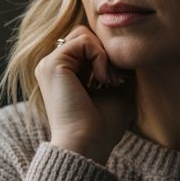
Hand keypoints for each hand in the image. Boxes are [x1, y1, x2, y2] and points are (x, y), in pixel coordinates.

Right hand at [34, 25, 134, 165]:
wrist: (86, 145)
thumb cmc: (101, 126)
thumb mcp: (116, 92)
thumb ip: (118, 69)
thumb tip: (130, 51)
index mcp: (63, 74)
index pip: (88, 46)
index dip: (108, 58)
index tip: (117, 83)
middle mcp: (52, 67)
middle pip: (86, 36)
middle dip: (106, 53)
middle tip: (116, 81)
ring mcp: (49, 64)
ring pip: (84, 35)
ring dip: (104, 55)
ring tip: (110, 81)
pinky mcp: (52, 64)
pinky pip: (84, 41)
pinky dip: (100, 57)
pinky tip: (103, 79)